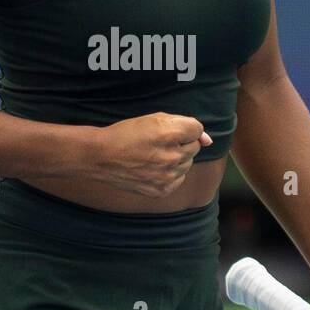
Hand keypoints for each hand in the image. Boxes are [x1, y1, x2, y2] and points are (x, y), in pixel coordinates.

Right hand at [88, 112, 212, 196]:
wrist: (102, 156)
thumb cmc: (127, 134)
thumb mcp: (154, 119)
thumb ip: (184, 124)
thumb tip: (208, 140)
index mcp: (170, 134)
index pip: (198, 129)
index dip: (184, 128)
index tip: (169, 130)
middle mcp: (172, 156)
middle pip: (195, 147)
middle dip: (182, 143)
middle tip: (160, 143)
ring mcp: (168, 175)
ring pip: (187, 163)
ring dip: (177, 158)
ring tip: (155, 156)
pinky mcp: (162, 190)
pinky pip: (179, 178)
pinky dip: (171, 173)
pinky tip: (153, 168)